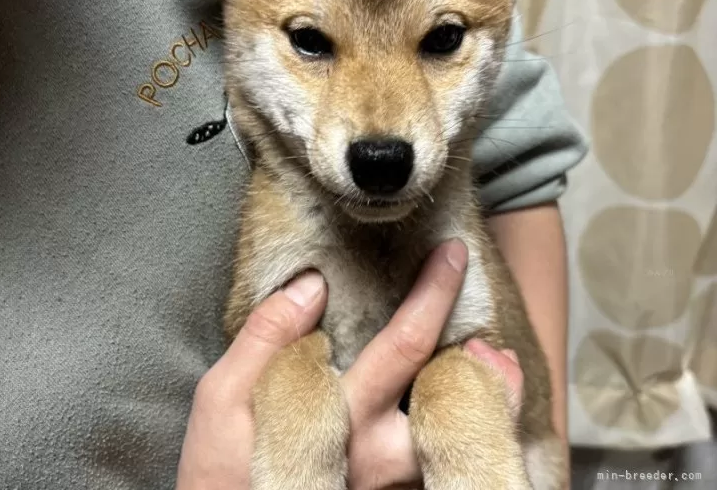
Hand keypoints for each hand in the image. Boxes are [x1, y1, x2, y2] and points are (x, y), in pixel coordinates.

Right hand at [175, 241, 523, 489]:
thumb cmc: (222, 468)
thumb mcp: (223, 398)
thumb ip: (267, 337)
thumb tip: (312, 284)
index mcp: (341, 417)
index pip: (403, 344)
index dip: (433, 293)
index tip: (451, 255)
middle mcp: (377, 456)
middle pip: (453, 403)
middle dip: (484, 365)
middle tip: (496, 333)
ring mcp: (389, 484)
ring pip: (456, 440)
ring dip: (486, 402)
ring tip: (498, 366)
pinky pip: (440, 460)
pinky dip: (465, 430)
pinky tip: (472, 405)